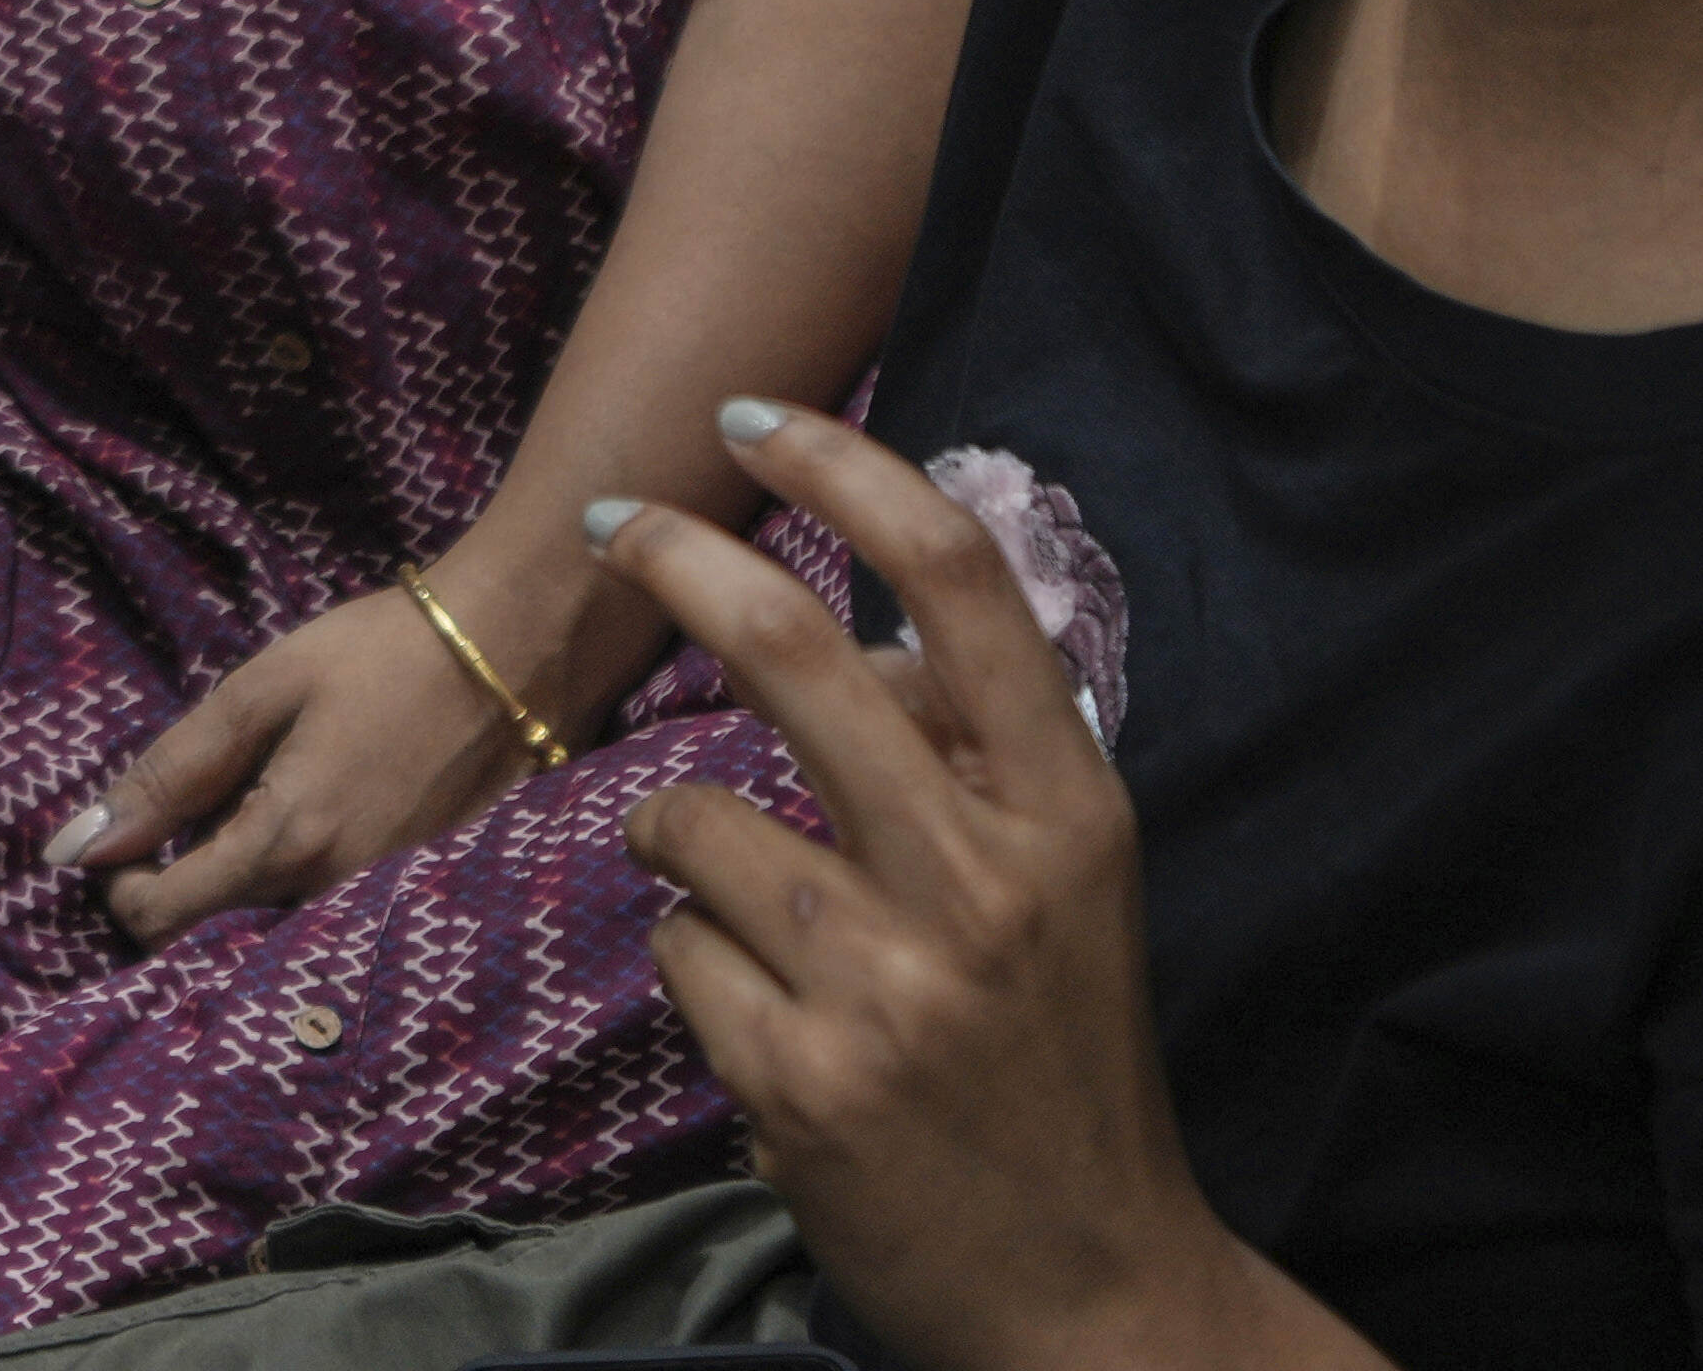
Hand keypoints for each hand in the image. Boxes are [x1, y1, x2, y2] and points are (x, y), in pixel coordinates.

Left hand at [47, 526, 599, 944]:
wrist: (520, 650)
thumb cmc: (384, 655)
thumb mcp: (261, 691)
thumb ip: (170, 773)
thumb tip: (77, 844)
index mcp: (285, 845)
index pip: (163, 920)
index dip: (120, 888)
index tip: (119, 843)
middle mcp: (335, 899)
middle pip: (216, 940)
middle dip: (175, 896)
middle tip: (177, 827)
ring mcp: (387, 909)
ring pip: (275, 934)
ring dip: (236, 898)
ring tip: (240, 819)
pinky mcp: (424, 899)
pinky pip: (332, 921)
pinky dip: (296, 893)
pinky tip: (304, 829)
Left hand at [602, 407, 1263, 1368]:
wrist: (1091, 1289)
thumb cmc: (1061, 1063)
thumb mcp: (1066, 894)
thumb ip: (977, 765)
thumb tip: (867, 648)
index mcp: (1070, 817)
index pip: (963, 591)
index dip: (850, 478)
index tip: (759, 419)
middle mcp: (985, 880)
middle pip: (796, 657)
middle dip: (680, 557)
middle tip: (611, 517)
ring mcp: (890, 981)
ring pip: (694, 817)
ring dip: (679, 840)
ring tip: (748, 914)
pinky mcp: (801, 1076)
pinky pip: (675, 953)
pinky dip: (694, 971)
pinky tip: (771, 1029)